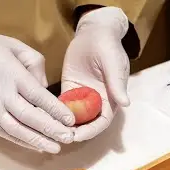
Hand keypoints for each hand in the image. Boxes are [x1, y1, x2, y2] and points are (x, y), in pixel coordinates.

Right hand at [0, 20, 74, 153]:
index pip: (39, 97)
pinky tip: (36, 145)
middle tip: (70, 138)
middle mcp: (3, 95)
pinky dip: (22, 141)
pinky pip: (5, 133)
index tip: (71, 120)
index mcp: (13, 75)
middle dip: (52, 129)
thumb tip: (44, 86)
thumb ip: (35, 63)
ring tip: (56, 147)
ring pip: (18, 130)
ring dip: (38, 140)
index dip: (56, 110)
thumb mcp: (14, 45)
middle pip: (31, 117)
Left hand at [61, 7, 130, 141]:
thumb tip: (125, 103)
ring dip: (63, 123)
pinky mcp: (69, 89)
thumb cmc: (108, 47)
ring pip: (73, 116)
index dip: (91, 130)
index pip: (102, 121)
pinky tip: (44, 114)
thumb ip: (117, 83)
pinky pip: (62, 103)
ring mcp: (82, 96)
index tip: (77, 135)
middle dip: (74, 131)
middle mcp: (96, 101)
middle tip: (58, 135)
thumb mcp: (114, 63)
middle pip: (86, 123)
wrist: (93, 33)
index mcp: (111, 98)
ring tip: (49, 128)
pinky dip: (55, 110)